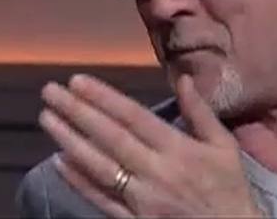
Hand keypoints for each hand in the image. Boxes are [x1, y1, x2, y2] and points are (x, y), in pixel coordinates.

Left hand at [38, 73, 263, 217]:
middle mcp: (156, 171)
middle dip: (77, 112)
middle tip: (51, 91)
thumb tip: (182, 78)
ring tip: (47, 118)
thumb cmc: (230, 188)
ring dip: (69, 140)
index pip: (133, 117)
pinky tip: (60, 162)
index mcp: (179, 149)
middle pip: (109, 137)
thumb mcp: (225, 146)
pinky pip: (100, 198)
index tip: (78, 80)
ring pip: (99, 166)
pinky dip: (78, 181)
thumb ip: (201, 112)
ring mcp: (141, 199)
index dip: (103, 98)